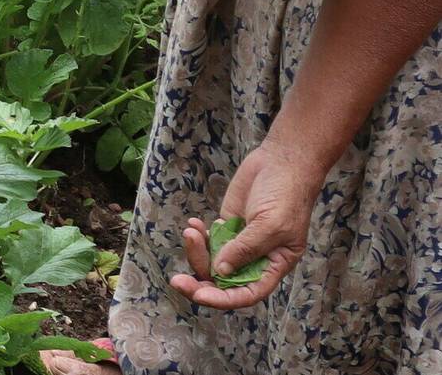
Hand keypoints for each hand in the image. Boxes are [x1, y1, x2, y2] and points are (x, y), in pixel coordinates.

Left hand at [169, 139, 325, 308]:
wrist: (281, 162)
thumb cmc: (286, 195)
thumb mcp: (270, 225)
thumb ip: (245, 249)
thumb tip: (220, 272)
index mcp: (274, 266)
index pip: (247, 293)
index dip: (224, 299)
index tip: (199, 296)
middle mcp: (255, 259)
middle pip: (224, 282)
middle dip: (200, 282)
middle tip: (177, 280)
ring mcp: (239, 242)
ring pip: (211, 261)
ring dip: (196, 252)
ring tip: (191, 231)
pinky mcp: (227, 226)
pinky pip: (207, 240)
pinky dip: (197, 236)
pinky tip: (193, 223)